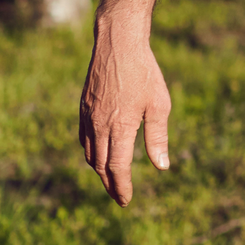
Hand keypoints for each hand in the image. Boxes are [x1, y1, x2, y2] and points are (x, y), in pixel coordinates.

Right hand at [79, 19, 171, 205]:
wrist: (117, 44)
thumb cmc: (144, 73)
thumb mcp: (159, 104)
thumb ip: (158, 137)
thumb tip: (161, 166)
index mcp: (119, 127)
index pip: (117, 167)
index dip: (122, 186)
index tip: (126, 200)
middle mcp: (98, 125)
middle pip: (100, 165)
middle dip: (110, 184)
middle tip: (120, 197)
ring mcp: (87, 117)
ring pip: (89, 154)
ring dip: (100, 171)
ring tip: (112, 180)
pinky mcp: (83, 108)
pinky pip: (83, 139)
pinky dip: (91, 153)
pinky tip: (100, 155)